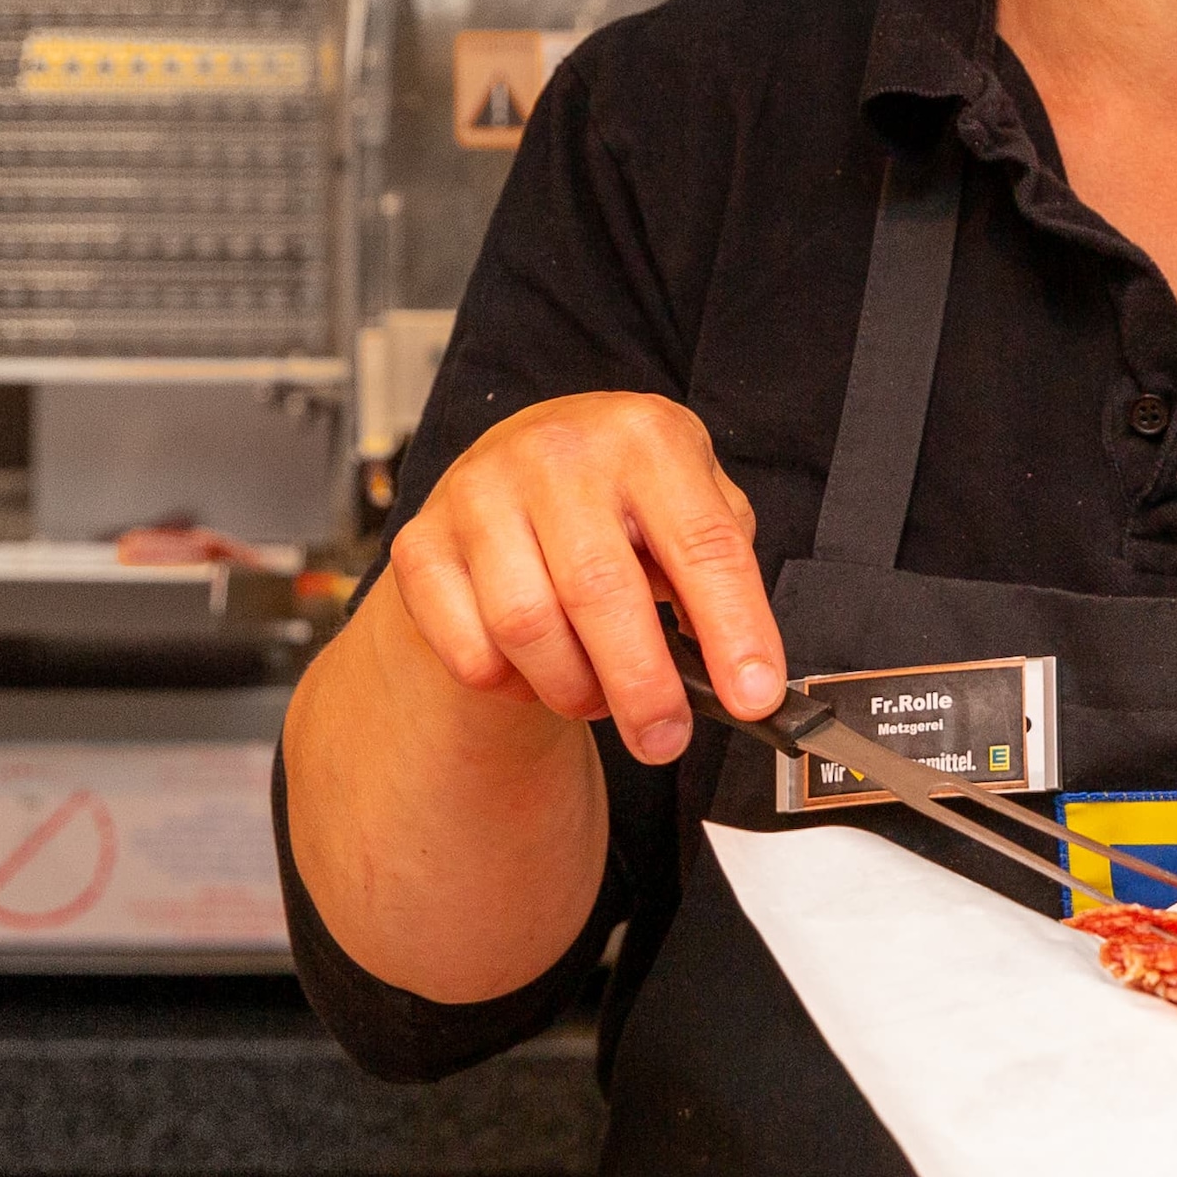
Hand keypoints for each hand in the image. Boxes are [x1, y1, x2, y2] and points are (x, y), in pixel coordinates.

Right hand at [376, 393, 785, 765]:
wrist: (516, 469)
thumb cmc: (618, 501)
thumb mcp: (689, 505)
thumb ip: (720, 577)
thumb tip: (745, 676)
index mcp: (645, 437)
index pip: (703, 544)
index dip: (734, 630)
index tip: (754, 700)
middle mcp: (556, 453)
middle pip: (603, 591)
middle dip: (644, 687)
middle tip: (665, 738)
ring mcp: (478, 492)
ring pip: (528, 627)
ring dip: (574, 687)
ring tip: (598, 693)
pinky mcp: (422, 544)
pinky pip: (471, 651)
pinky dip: (512, 684)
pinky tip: (536, 668)